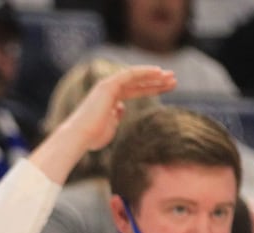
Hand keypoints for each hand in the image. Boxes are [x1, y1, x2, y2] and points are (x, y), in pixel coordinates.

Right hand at [59, 66, 176, 155]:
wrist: (79, 137)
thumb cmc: (92, 138)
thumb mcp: (109, 128)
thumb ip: (115, 118)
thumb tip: (121, 109)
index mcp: (110, 100)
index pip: (135, 91)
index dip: (152, 88)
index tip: (168, 88)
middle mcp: (108, 90)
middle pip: (137, 82)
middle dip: (156, 80)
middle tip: (174, 79)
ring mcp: (107, 86)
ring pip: (135, 76)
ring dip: (153, 76)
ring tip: (171, 76)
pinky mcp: (107, 85)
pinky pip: (129, 74)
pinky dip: (144, 72)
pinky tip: (158, 72)